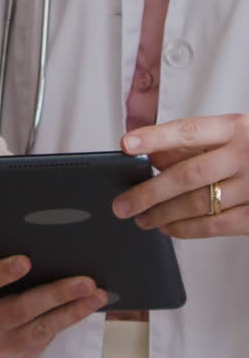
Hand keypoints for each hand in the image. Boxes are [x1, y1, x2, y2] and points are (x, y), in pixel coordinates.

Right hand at [0, 255, 106, 357]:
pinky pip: (40, 343)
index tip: (26, 261)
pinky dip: (60, 324)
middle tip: (86, 282)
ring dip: (71, 313)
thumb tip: (40, 255)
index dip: (2, 274)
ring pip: (38, 331)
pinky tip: (78, 310)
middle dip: (56, 295)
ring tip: (95, 297)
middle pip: (18, 311)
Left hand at [116, 114, 248, 236]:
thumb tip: (155, 153)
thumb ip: (197, 143)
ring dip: (164, 214)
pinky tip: (169, 229)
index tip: (127, 144)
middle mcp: (246, 155)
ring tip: (141, 218)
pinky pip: (216, 225)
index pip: (188, 130)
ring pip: (199, 203)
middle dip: (150, 191)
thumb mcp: (236, 133)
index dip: (155, 137)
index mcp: (238, 128)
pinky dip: (187, 229)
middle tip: (122, 203)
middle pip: (189, 174)